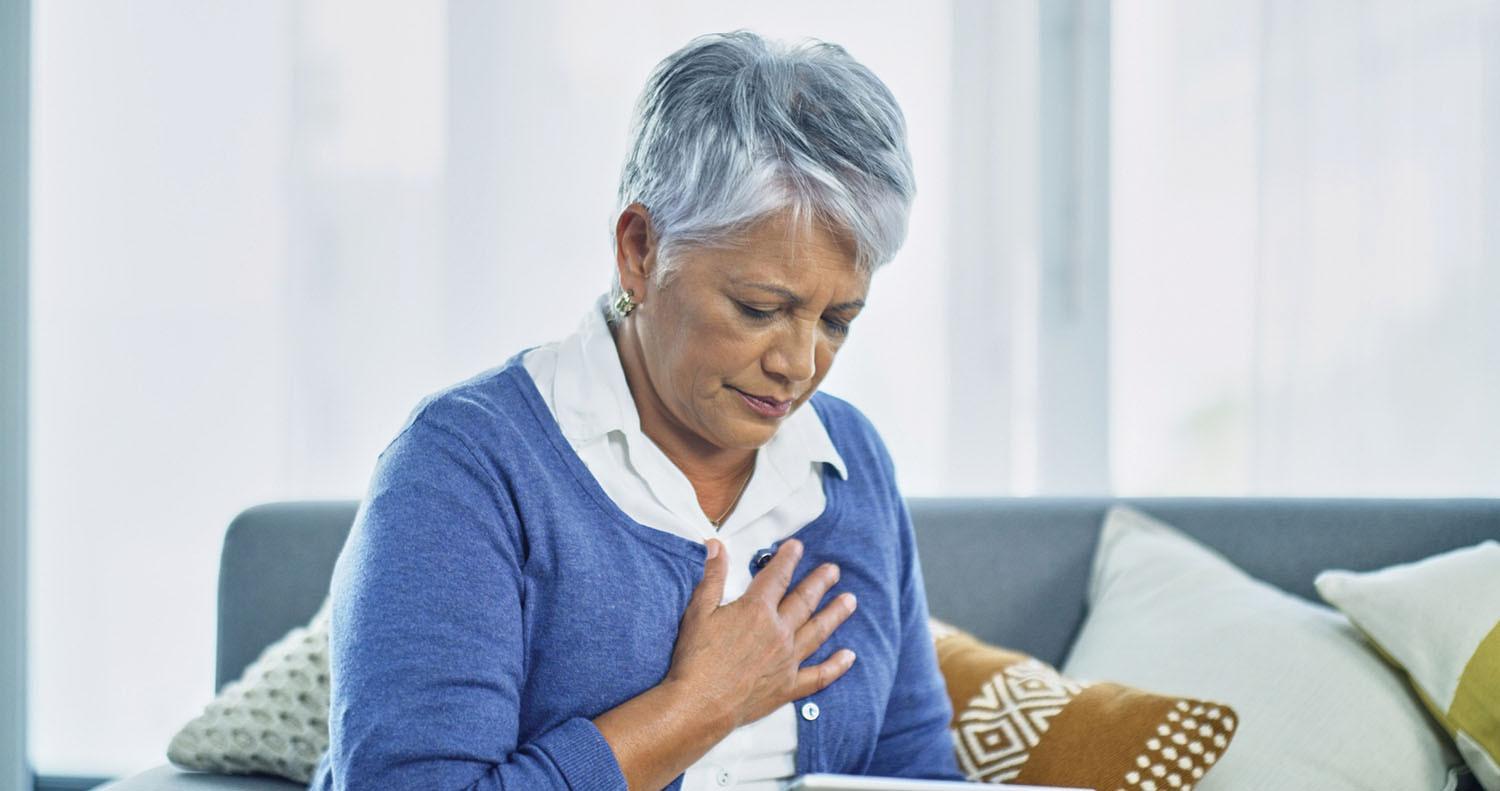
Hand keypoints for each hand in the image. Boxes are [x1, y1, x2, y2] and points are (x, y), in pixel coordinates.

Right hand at [664, 538, 858, 730]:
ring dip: (835, 614)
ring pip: (818, 632)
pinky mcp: (788, 687)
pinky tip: (849, 656)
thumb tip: (716, 546)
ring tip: (850, 601)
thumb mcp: (698, 611)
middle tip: (834, 570)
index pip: (777, 577)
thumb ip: (712, 577)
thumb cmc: (695, 658)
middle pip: (804, 601)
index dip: (788, 559)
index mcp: (757, 611)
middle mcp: (779, 632)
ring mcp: (787, 661)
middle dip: (820, 582)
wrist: (699, 704)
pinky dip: (836, 666)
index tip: (798, 546)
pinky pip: (819, 675)